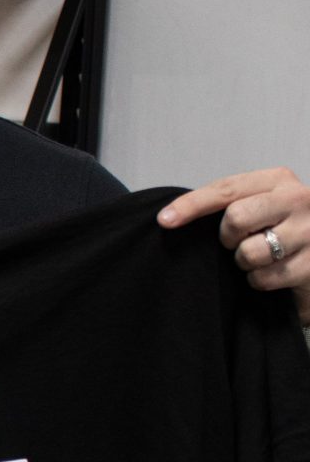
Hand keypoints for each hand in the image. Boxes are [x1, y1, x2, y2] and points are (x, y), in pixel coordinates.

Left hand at [157, 167, 309, 322]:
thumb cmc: (281, 231)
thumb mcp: (259, 207)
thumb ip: (228, 204)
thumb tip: (170, 217)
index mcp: (279, 180)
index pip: (226, 189)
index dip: (191, 205)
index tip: (165, 220)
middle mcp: (300, 199)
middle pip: (236, 218)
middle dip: (228, 237)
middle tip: (238, 242)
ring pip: (249, 252)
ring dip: (245, 262)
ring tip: (261, 257)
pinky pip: (264, 277)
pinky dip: (260, 280)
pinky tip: (275, 273)